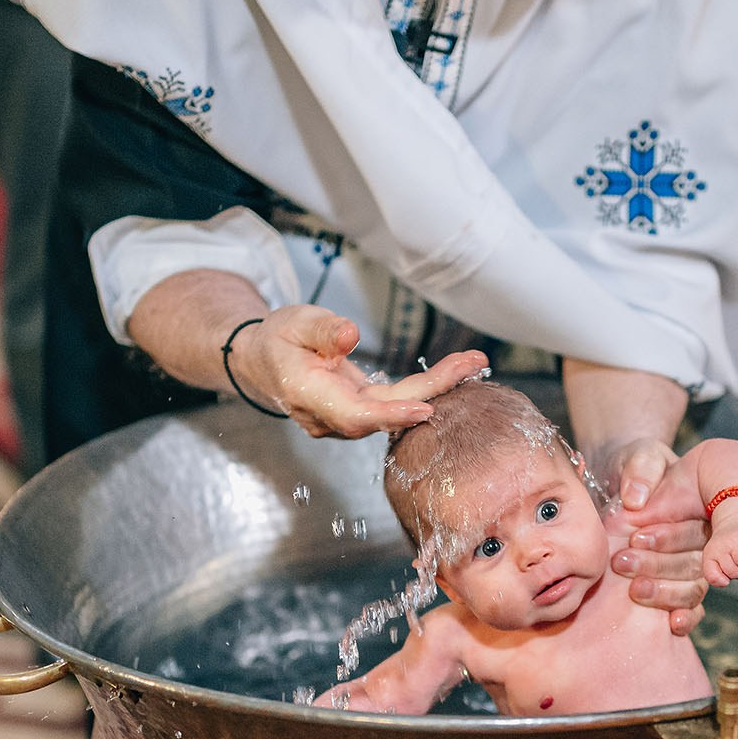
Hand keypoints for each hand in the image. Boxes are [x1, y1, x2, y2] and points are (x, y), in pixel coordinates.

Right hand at [232, 306, 487, 438]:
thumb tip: (351, 336)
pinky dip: (426, 387)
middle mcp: (328, 415)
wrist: (264, 360)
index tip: (423, 409)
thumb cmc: (279, 339)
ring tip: (473, 362)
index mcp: (307, 394)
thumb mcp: (295, 321)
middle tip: (470, 367)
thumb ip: (323, 330)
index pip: (351, 414)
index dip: (388, 415)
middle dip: (431, 392)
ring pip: (395, 406)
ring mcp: (345, 417)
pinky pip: (396, 401)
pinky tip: (456, 372)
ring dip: (436, 387)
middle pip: (384, 412)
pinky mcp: (360, 409)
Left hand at [600, 439, 710, 637]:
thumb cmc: (637, 465)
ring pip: (694, 587)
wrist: (623, 479)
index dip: (671, 538)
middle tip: (624, 561)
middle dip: (659, 565)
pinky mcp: (677, 582)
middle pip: (695, 563)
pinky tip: (672, 624)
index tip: (636, 536)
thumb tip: (637, 499)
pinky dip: (686, 617)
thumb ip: (642, 468)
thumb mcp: (640, 454)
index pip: (700, 531)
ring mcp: (694, 563)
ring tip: (634, 589)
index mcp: (705, 509)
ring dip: (665, 592)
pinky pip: (693, 606)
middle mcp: (706, 539)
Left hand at [703, 505, 737, 586]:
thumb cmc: (729, 545)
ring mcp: (735, 538)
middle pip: (735, 573)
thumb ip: (716, 575)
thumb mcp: (717, 560)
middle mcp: (720, 546)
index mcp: (710, 554)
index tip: (726, 570)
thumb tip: (723, 582)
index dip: (724, 579)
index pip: (714, 577)